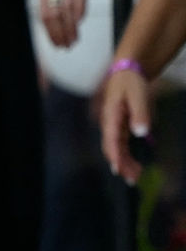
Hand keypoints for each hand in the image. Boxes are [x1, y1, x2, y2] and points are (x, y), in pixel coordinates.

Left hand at [38, 0, 104, 46]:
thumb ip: (56, 1)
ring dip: (70, 28)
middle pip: (53, 15)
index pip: (44, 15)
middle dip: (59, 33)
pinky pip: (78, 0)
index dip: (50, 32)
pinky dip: (78, 14)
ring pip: (65, 11)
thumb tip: (59, 27)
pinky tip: (79, 23)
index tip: (56, 44)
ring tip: (74, 40)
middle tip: (66, 46)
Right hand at [100, 67, 149, 184]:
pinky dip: (126, 155)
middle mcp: (109, 124)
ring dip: (124, 162)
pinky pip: (121, 145)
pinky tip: (134, 164)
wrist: (127, 72)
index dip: (114, 156)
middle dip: (121, 164)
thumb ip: (140, 114)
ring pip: (116, 149)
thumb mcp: (138, 95)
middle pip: (112, 148)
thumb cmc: (131, 82)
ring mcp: (113, 126)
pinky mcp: (119, 127)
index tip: (119, 169)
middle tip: (132, 179)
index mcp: (111, 116)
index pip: (111, 140)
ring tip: (136, 175)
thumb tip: (142, 133)